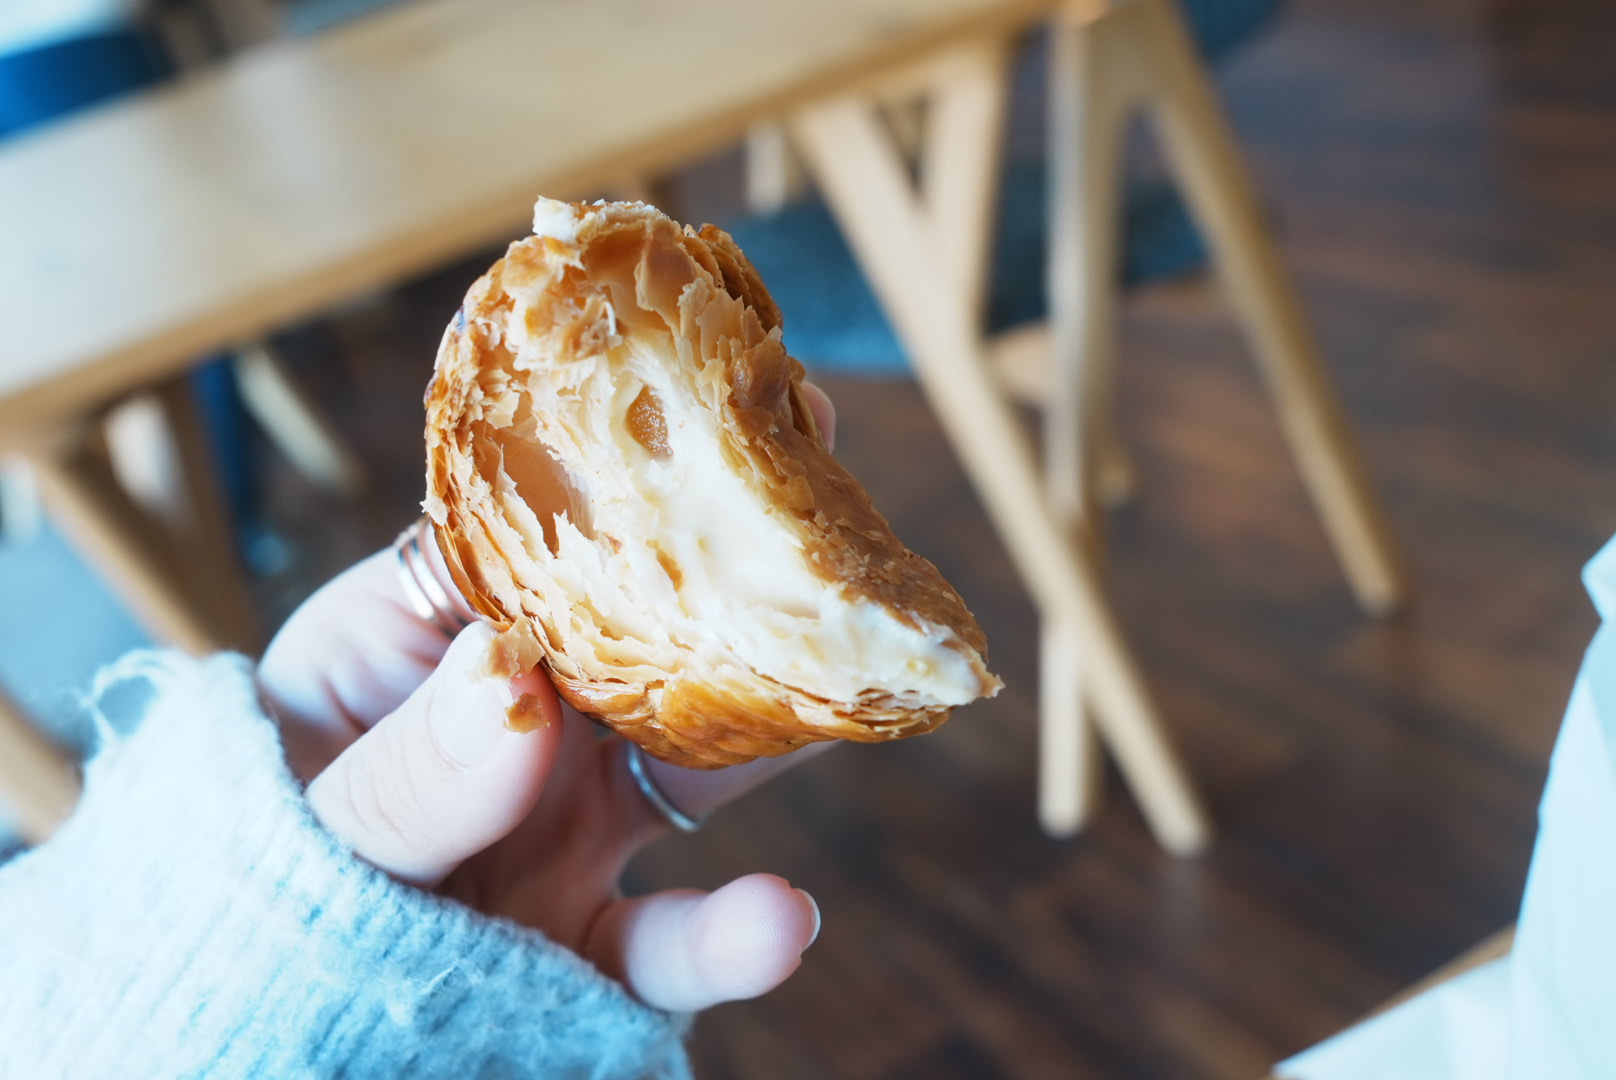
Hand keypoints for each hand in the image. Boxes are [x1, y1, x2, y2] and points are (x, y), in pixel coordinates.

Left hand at [256, 384, 835, 1013]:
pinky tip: (782, 921)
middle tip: (840, 517)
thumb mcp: (296, 820)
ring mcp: (563, 825)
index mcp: (421, 641)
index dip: (628, 472)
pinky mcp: (590, 939)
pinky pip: (674, 942)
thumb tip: (521, 681)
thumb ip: (403, 771)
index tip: (723, 412)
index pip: (531, 533)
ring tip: (866, 688)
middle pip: (647, 630)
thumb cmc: (238, 884)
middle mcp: (514, 717)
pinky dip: (733, 939)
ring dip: (786, 729)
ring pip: (699, 763)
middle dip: (742, 578)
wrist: (243, 1028)